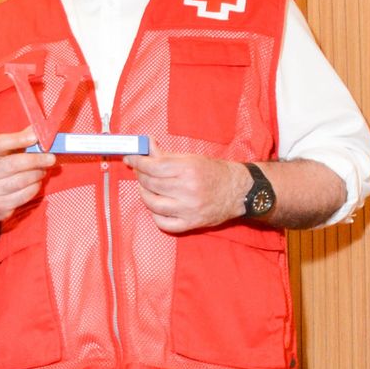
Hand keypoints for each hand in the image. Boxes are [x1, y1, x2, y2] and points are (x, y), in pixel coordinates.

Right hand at [0, 130, 55, 221]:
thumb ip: (17, 141)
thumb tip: (37, 129)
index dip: (17, 139)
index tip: (36, 136)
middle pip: (12, 164)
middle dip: (35, 160)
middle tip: (51, 158)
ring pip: (21, 181)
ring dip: (37, 174)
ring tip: (42, 170)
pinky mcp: (0, 206)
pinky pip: (25, 195)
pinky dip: (34, 187)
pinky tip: (34, 182)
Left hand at [125, 142, 248, 232]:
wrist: (239, 191)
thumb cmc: (213, 172)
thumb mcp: (191, 158)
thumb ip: (165, 155)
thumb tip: (145, 145)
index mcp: (188, 169)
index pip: (153, 166)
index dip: (137, 162)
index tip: (130, 159)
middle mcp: (188, 189)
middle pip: (151, 184)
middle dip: (141, 176)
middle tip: (140, 172)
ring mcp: (189, 208)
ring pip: (153, 204)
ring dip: (145, 194)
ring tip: (147, 188)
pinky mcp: (192, 223)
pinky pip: (164, 223)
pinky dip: (156, 215)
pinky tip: (158, 206)